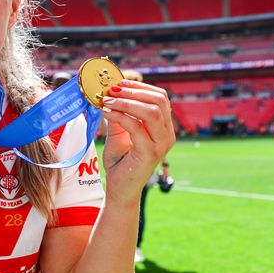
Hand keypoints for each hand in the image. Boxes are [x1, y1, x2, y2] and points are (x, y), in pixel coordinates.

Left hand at [100, 80, 175, 206]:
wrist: (120, 189)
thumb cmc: (120, 161)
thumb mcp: (119, 132)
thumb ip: (119, 114)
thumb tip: (110, 92)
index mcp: (164, 128)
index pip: (161, 98)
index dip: (140, 87)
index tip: (118, 83)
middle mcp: (167, 135)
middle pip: (159, 101)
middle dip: (133, 91)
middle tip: (111, 89)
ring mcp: (161, 145)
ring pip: (151, 111)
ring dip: (126, 102)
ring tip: (107, 100)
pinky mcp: (149, 153)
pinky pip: (136, 127)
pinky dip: (120, 116)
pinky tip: (106, 112)